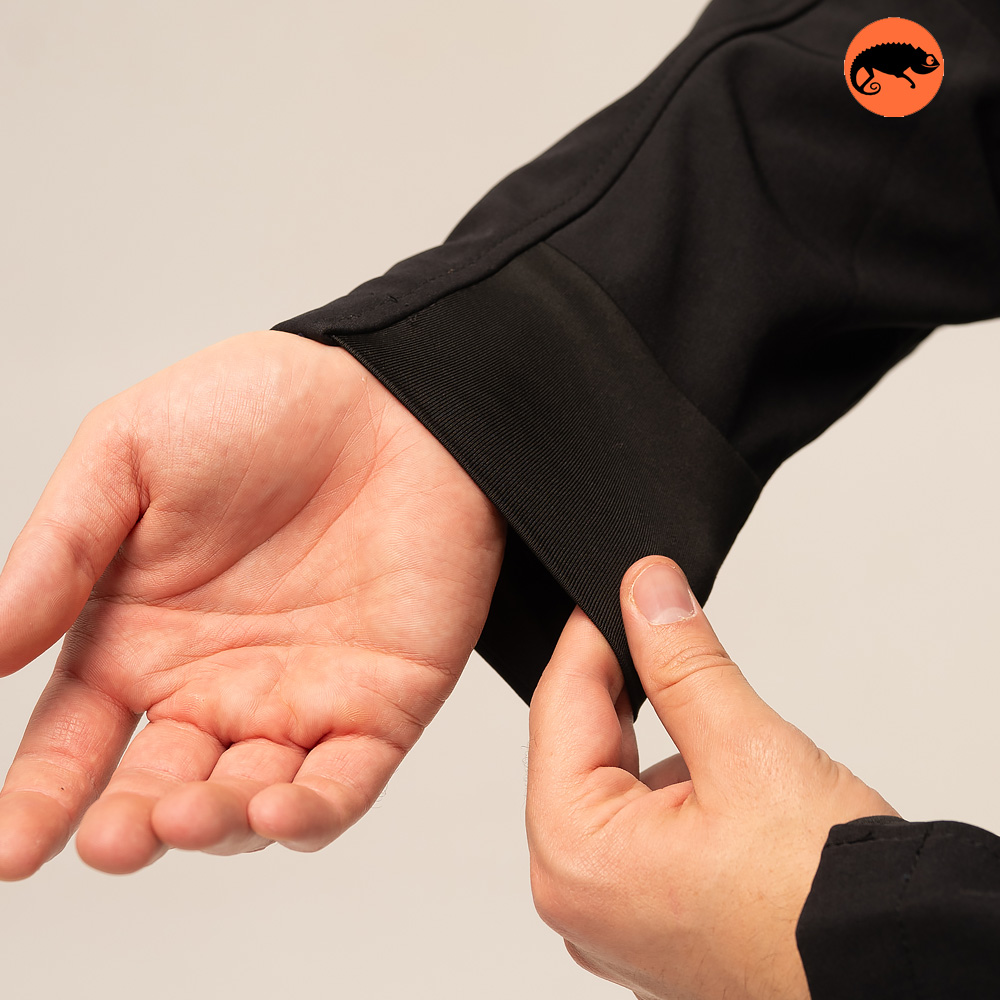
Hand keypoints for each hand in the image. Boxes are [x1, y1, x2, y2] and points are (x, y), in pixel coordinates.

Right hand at [0, 330, 505, 878]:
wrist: (388, 394)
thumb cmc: (255, 410)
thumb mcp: (128, 459)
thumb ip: (57, 555)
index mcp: (139, 641)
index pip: (74, 746)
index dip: (38, 801)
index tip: (9, 853)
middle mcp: (215, 686)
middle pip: (158, 790)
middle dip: (130, 827)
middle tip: (110, 839)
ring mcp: (301, 700)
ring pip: (248, 802)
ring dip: (213, 824)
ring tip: (180, 813)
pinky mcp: (382, 702)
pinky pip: (345, 782)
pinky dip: (312, 814)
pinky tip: (275, 810)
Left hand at [526, 555, 896, 999]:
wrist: (898, 977)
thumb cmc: (826, 910)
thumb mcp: (749, 754)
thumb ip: (682, 662)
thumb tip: (646, 591)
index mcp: (574, 856)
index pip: (561, 704)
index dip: (595, 633)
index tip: (627, 584)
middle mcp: (576, 893)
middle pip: (579, 741)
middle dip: (625, 681)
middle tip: (667, 625)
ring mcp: (611, 911)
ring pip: (610, 778)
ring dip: (653, 733)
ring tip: (712, 720)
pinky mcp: (649, 914)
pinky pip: (635, 821)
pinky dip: (667, 780)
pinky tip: (716, 775)